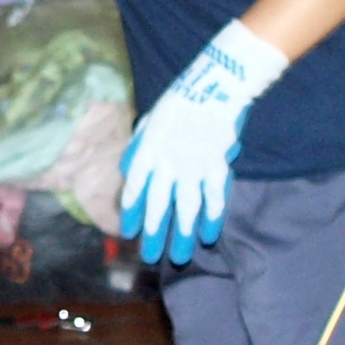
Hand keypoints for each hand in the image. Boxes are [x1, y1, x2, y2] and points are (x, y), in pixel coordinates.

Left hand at [119, 19, 288, 265]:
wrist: (213, 87)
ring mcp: (193, 167)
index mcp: (147, 150)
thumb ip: (139, 149)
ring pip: (185, 208)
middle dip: (154, 233)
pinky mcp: (216, 166)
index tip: (127, 230)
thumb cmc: (179, 102)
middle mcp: (167, 163)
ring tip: (178, 256)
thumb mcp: (149, 122)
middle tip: (151, 257)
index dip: (131, 210)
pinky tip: (209, 235)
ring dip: (181, 234)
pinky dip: (212, 218)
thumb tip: (129, 171)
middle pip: (158, 205)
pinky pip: (214, 198)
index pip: (134, 187)